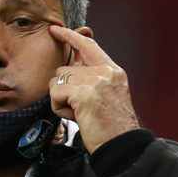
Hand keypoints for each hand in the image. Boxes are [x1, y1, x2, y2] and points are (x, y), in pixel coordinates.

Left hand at [47, 24, 139, 151]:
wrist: (121, 146)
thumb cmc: (111, 128)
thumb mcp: (106, 96)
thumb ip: (91, 80)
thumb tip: (67, 70)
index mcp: (113, 71)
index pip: (88, 45)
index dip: (70, 36)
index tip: (56, 30)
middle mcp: (106, 71)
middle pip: (64, 69)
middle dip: (64, 90)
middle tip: (79, 109)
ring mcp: (96, 80)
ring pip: (57, 81)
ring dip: (60, 100)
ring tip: (78, 114)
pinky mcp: (84, 93)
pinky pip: (55, 93)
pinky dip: (58, 108)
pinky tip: (75, 117)